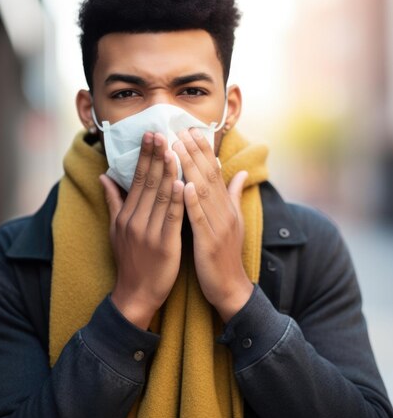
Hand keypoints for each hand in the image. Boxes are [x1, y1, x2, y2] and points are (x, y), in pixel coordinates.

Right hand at [100, 132, 183, 329]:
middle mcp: (135, 220)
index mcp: (126, 214)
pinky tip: (184, 183)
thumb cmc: (129, 260)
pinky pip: (172, 219)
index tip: (150, 134)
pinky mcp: (165, 245)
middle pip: (147, 183)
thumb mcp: (115, 229)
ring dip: (168, 172)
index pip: (136, 179)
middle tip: (161, 131)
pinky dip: (178, 200)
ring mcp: (149, 233)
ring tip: (174, 149)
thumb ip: (113, 201)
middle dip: (155, 156)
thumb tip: (104, 177)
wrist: (136, 293)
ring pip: (161, 197)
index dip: (144, 156)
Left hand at [173, 129, 252, 322]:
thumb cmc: (225, 255)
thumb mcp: (233, 222)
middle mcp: (224, 211)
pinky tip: (183, 185)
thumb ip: (233, 195)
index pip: (214, 171)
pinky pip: (199, 219)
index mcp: (225, 206)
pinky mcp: (209, 242)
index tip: (190, 129)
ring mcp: (218, 226)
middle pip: (208, 175)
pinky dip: (192, 201)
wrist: (230, 289)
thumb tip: (240, 172)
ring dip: (191, 167)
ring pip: (203, 191)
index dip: (202, 150)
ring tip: (177, 146)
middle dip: (194, 151)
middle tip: (180, 128)